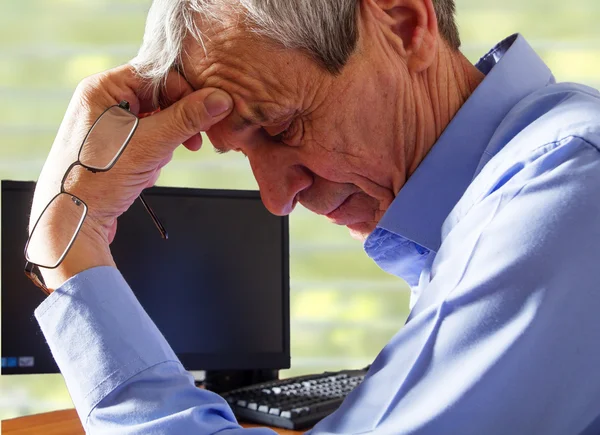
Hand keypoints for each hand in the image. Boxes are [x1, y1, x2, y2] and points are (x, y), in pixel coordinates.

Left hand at [31, 64, 232, 289]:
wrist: (72, 221)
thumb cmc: (96, 178)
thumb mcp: (149, 144)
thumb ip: (187, 118)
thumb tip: (220, 99)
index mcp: (102, 88)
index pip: (157, 75)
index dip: (184, 93)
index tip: (205, 113)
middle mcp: (102, 103)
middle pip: (158, 100)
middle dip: (175, 125)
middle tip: (190, 142)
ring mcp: (107, 127)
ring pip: (156, 123)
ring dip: (164, 144)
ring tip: (154, 163)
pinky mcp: (113, 149)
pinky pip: (146, 142)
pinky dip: (153, 157)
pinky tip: (144, 172)